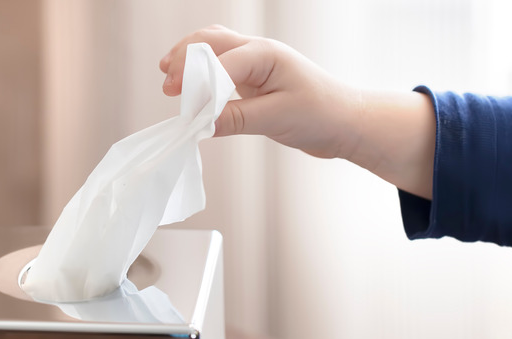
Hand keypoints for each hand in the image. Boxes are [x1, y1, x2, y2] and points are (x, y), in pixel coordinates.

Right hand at [160, 25, 435, 199]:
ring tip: (169, 79)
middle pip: (210, 41)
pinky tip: (192, 91)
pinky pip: (221, 70)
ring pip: (214, 51)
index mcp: (265, 54)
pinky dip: (202, 77)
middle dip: (184, 59)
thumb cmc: (320, 115)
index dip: (196, 80)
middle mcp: (258, 52)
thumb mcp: (275, 119)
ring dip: (190, 62)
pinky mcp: (255, 81)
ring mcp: (256, 65)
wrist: (345, 123)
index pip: (220, 61)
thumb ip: (236, 119)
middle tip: (166, 83)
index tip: (182, 105)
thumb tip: (200, 124)